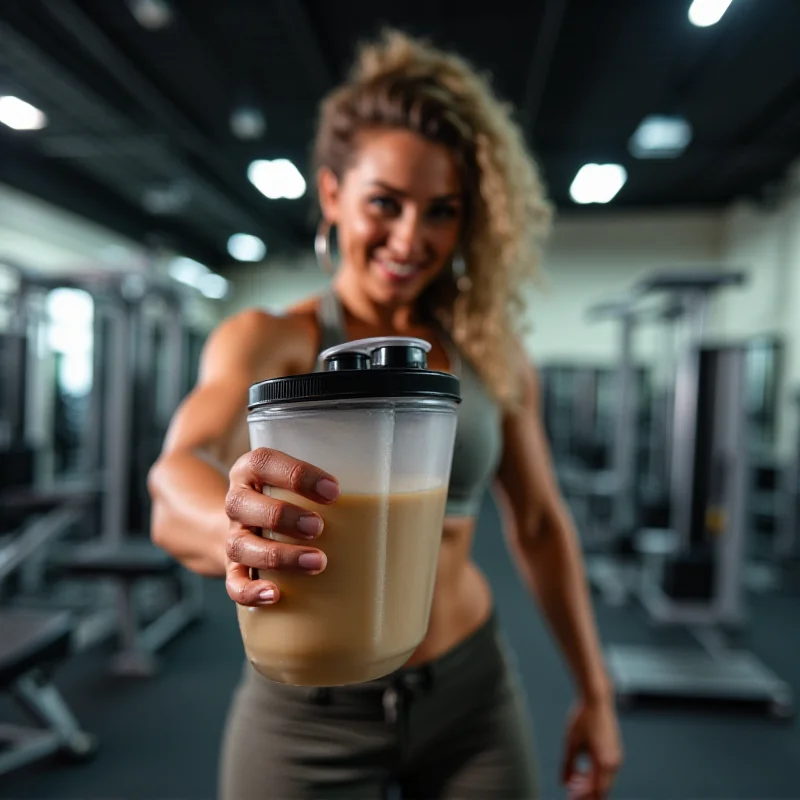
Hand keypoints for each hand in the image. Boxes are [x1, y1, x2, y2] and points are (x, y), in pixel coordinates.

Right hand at [224, 447, 339, 606]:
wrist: (247, 524)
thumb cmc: (289, 496)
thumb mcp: (301, 480)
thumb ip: (329, 483)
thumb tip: (394, 499)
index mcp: (252, 470)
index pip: (264, 462)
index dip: (297, 475)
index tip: (334, 491)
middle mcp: (238, 500)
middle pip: (244, 504)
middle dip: (284, 516)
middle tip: (320, 527)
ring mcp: (232, 536)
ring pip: (241, 546)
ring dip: (279, 555)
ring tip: (317, 562)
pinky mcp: (232, 569)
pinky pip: (233, 583)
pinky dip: (251, 591)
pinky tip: (275, 594)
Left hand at [561, 697, 622, 799]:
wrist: (597, 699)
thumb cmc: (584, 718)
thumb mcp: (571, 742)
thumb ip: (567, 765)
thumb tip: (563, 782)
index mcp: (604, 762)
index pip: (596, 791)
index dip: (583, 797)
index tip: (570, 797)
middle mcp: (614, 762)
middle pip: (602, 788)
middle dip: (586, 793)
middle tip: (570, 792)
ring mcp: (616, 756)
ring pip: (604, 780)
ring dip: (590, 784)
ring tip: (573, 781)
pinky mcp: (614, 750)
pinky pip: (606, 770)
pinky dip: (595, 774)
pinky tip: (581, 771)